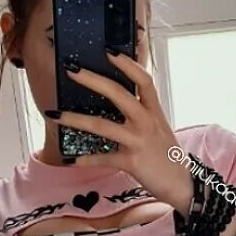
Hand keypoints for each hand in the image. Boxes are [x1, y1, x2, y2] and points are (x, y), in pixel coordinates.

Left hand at [53, 52, 193, 210]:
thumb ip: (143, 111)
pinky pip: (104, 158)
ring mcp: (138, 141)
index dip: (127, 64)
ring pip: (103, 126)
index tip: (108, 51)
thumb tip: (117, 97)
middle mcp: (147, 122)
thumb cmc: (166, 154)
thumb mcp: (159, 127)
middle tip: (71, 70)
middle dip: (92, 80)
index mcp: (154, 111)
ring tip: (55, 115)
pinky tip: (73, 159)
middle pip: (118, 94)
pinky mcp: (132, 162)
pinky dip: (87, 159)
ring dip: (76, 119)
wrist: (181, 184)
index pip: (143, 80)